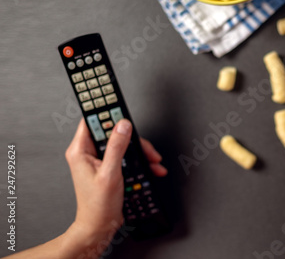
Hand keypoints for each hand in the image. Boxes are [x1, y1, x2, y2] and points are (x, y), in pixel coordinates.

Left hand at [65, 119, 166, 246]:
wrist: (100, 226)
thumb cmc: (97, 205)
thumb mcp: (110, 172)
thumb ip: (117, 146)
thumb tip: (122, 125)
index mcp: (80, 150)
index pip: (92, 121)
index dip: (106, 113)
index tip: (121, 111)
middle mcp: (88, 153)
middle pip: (112, 132)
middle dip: (132, 139)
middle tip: (144, 146)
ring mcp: (99, 160)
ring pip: (123, 144)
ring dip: (140, 152)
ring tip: (152, 161)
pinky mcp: (109, 167)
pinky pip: (126, 156)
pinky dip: (139, 161)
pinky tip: (150, 167)